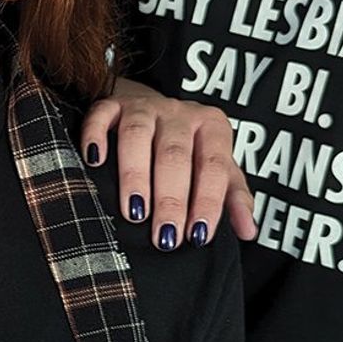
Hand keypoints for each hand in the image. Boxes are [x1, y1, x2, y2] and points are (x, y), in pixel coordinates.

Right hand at [81, 77, 256, 248]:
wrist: (152, 107)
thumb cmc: (188, 147)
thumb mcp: (215, 167)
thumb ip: (233, 197)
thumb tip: (248, 231)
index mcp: (212, 126)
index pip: (213, 166)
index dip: (207, 202)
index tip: (197, 236)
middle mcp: (179, 112)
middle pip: (175, 155)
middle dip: (170, 200)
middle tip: (164, 237)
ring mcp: (143, 106)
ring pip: (137, 136)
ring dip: (135, 176)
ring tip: (134, 213)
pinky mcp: (111, 104)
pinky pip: (101, 115)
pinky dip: (95, 137)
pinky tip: (94, 163)